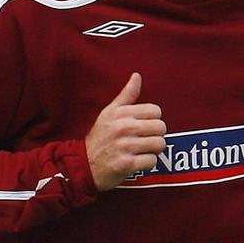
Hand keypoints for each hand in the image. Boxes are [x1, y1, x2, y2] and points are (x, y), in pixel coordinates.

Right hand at [85, 72, 165, 190]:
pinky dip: (147, 163)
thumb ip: (126, 95)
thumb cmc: (98, 139)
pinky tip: (138, 162)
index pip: (155, 111)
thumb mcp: (109, 113)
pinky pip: (152, 161)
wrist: (83, 165)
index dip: (152, 120)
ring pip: (159, 144)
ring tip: (142, 151)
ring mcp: (125, 147)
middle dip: (155, 135)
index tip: (143, 126)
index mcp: (121, 114)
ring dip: (153, 150)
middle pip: (160, 127)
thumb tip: (137, 76)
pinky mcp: (126, 164)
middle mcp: (124, 128)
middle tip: (145, 140)